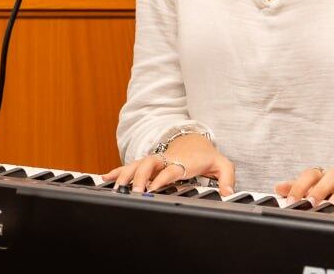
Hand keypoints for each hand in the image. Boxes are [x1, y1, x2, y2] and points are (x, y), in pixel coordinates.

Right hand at [104, 134, 234, 195]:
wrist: (194, 139)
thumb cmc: (207, 155)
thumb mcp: (223, 165)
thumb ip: (227, 179)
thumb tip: (227, 194)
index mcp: (183, 162)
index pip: (171, 170)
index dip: (162, 178)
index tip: (154, 187)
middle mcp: (166, 160)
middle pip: (148, 164)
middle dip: (140, 177)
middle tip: (135, 191)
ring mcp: (155, 161)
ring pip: (136, 164)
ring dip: (125, 174)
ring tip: (116, 187)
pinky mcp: (148, 163)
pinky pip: (130, 165)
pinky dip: (118, 171)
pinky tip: (106, 178)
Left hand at [273, 167, 333, 212]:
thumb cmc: (329, 194)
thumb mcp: (310, 191)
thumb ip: (295, 189)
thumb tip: (278, 188)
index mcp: (322, 175)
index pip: (311, 173)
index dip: (300, 185)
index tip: (293, 200)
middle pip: (331, 174)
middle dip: (320, 188)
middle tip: (311, 203)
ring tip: (332, 208)